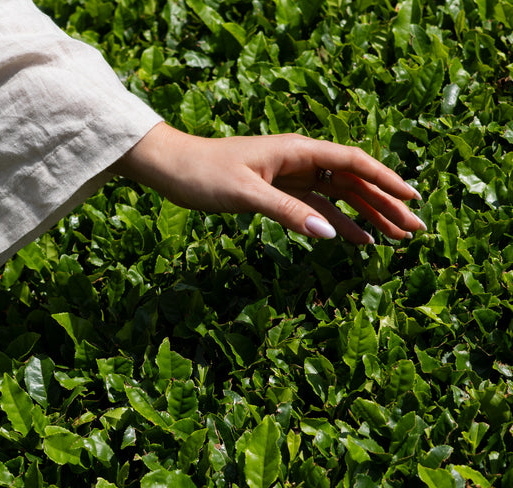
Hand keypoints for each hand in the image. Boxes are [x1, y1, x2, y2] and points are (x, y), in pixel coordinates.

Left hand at [109, 122, 425, 243]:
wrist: (170, 168)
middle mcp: (299, 160)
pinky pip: (315, 207)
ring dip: (365, 216)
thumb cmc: (203, 173)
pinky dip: (334, 222)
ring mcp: (289, 176)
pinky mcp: (276, 191)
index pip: (354, 162)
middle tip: (414, 230)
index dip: (386, 180)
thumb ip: (288, 212)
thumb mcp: (245, 193)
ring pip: (338, 196)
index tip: (413, 199)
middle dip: (385, 204)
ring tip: (394, 239)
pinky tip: (352, 239)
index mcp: (297, 151)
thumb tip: (330, 234)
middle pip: (353, 181)